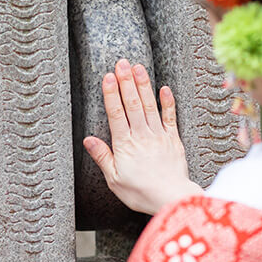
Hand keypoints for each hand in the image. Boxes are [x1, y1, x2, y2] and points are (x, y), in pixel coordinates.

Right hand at [83, 59, 202, 214]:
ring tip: (138, 67)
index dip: (112, 94)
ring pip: (149, 106)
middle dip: (126, 82)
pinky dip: (168, 102)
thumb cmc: (140, 192)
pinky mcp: (173, 140)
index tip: (108, 77)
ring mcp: (159, 136)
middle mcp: (141, 136)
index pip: (116, 114)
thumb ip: (103, 157)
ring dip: (143, 85)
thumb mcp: (114, 179)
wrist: (170, 198)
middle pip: (133, 104)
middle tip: (122, 63)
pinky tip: (164, 88)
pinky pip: (170, 117)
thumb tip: (88, 140)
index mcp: (125, 145)